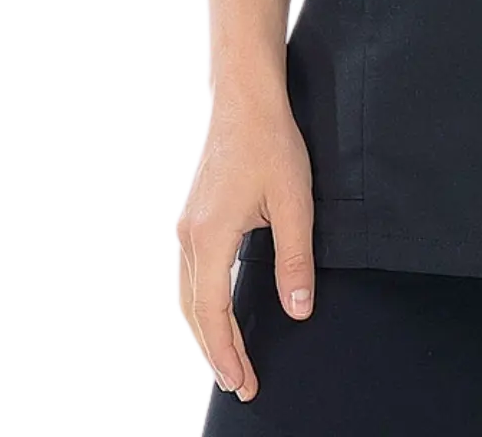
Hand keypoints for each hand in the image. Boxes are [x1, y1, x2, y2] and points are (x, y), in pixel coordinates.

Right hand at [174, 93, 318, 405]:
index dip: (226, 352)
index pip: (211, 312)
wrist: (245, 99)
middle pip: (191, 311)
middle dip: (214, 351)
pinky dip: (199, 304)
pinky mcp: (188, 217)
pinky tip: (214, 315)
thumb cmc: (268, 142)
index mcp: (210, 235)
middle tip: (240, 382)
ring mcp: (182, 225)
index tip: (242, 381)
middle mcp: (187, 235)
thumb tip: (299, 308)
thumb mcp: (293, 202)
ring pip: (184, 295)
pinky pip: (186, 275)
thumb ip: (295, 259)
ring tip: (228, 358)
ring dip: (205, 330)